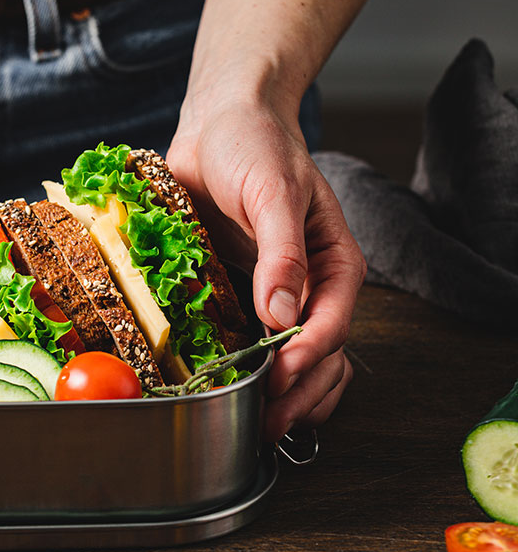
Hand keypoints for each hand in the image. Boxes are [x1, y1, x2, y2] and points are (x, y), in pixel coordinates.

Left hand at [167, 98, 365, 440]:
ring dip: (287, 397)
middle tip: (266, 423)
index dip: (308, 357)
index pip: (333, 324)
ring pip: (301, 364)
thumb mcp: (272, 191)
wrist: (219, 126)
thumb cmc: (254, 147)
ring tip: (258, 425)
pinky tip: (240, 397)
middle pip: (323, 357)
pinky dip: (257, 376)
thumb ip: (281, 252)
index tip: (279, 379)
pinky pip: (259, 349)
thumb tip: (283, 313)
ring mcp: (279, 297)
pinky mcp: (244, 298)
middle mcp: (312, 286)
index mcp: (334, 262)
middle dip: (300, 394)